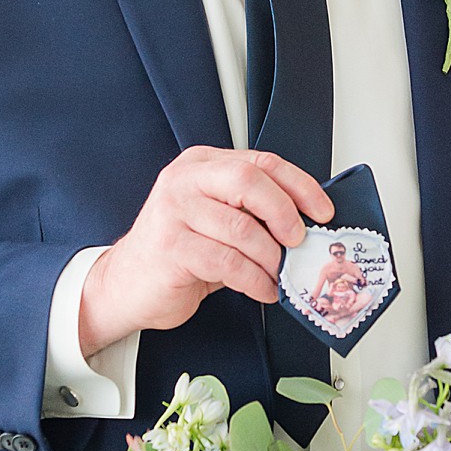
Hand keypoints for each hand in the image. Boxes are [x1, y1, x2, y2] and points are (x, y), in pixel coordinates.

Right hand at [78, 147, 332, 354]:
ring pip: (241, 228)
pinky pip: (227, 262)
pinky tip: (262, 289)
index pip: (261, 161)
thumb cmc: (178, 253)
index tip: (323, 211)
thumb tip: (307, 223)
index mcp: (202, 164)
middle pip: (249, 181)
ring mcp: (173, 211)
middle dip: (284, 214)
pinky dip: (254, 280)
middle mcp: (184, 180)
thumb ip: (251, 211)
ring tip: (279, 275)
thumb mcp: (216, 220)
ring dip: (271, 259)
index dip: (299, 186)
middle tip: (298, 242)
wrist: (127, 285)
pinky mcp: (170, 246)